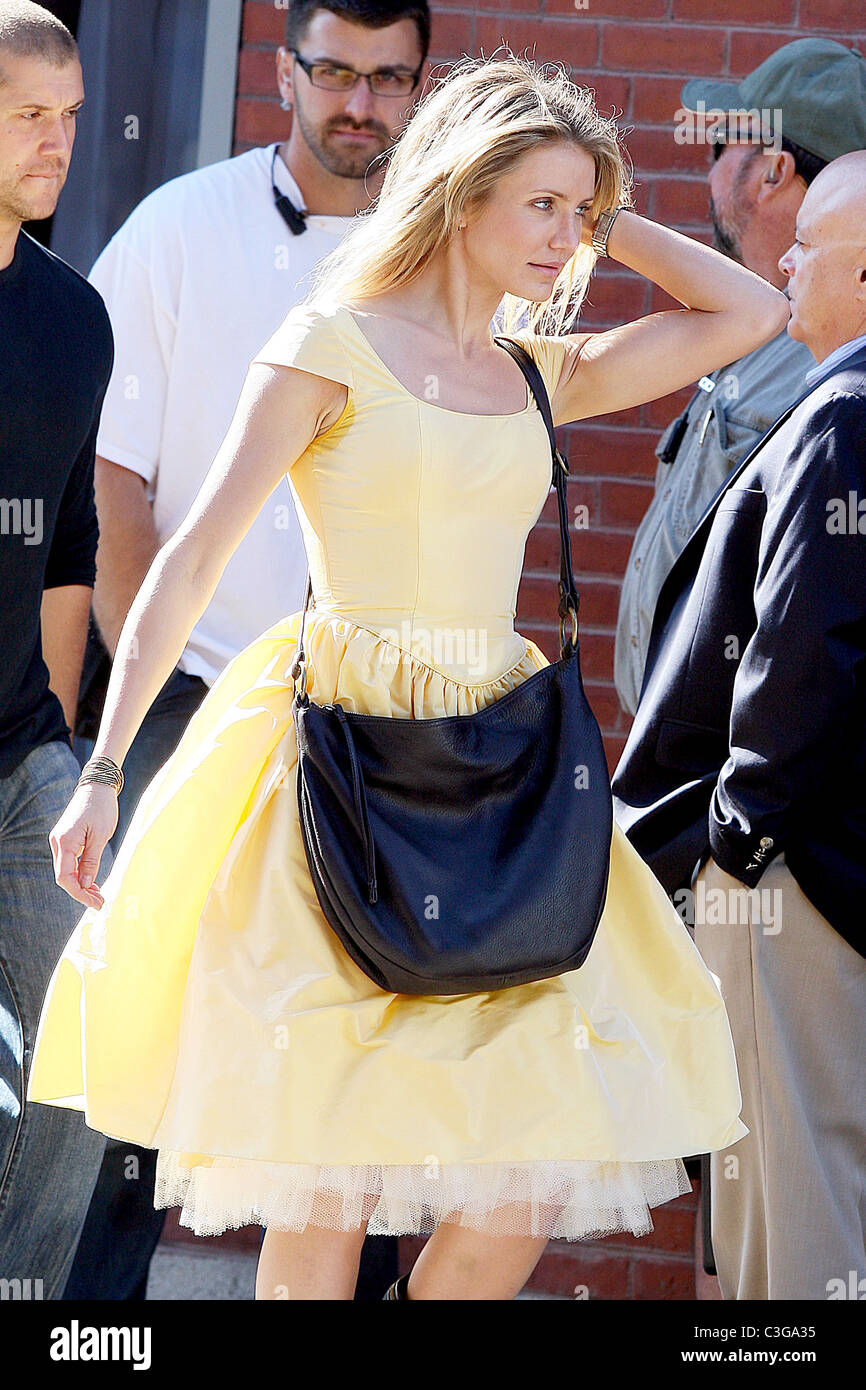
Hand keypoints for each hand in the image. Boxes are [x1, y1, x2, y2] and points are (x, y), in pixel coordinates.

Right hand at [49, 782, 118, 908]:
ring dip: (81, 884)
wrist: (97, 786)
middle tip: (101, 902)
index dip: (79, 893)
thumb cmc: (101, 808)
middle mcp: (57, 842)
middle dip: (82, 892)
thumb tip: (86, 884)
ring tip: (99, 895)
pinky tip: (92, 882)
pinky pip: (70, 862)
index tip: (95, 903)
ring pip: (66, 871)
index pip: (65, 877)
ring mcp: (60, 840)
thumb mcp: (101, 836)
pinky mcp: (66, 839)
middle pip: (64, 876)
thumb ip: (92, 861)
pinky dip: (80, 873)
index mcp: (65, 842)